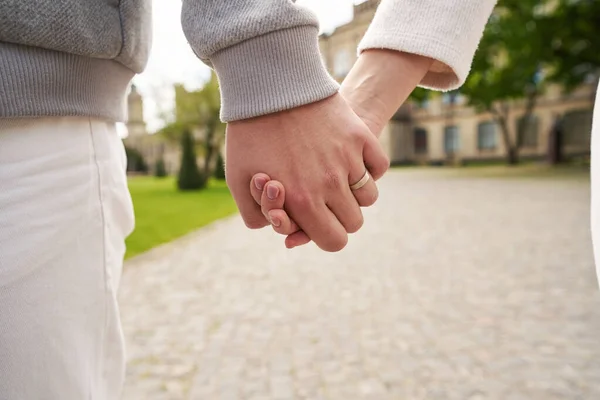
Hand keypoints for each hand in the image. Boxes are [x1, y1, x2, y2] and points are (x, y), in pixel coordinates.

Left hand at [250, 50, 432, 247]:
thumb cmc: (248, 133)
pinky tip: (352, 162)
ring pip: (368, 197)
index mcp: (302, 200)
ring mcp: (348, 158)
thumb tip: (280, 231)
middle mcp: (330, 184)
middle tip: (324, 201)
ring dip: (355, 195)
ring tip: (337, 179)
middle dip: (339, 218)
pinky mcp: (359, 136)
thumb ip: (255, 215)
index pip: (333, 241)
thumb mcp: (237, 179)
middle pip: (354, 223)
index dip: (326, 237)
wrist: (267, 85)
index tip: (317, 224)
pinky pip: (379, 167)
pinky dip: (370, 169)